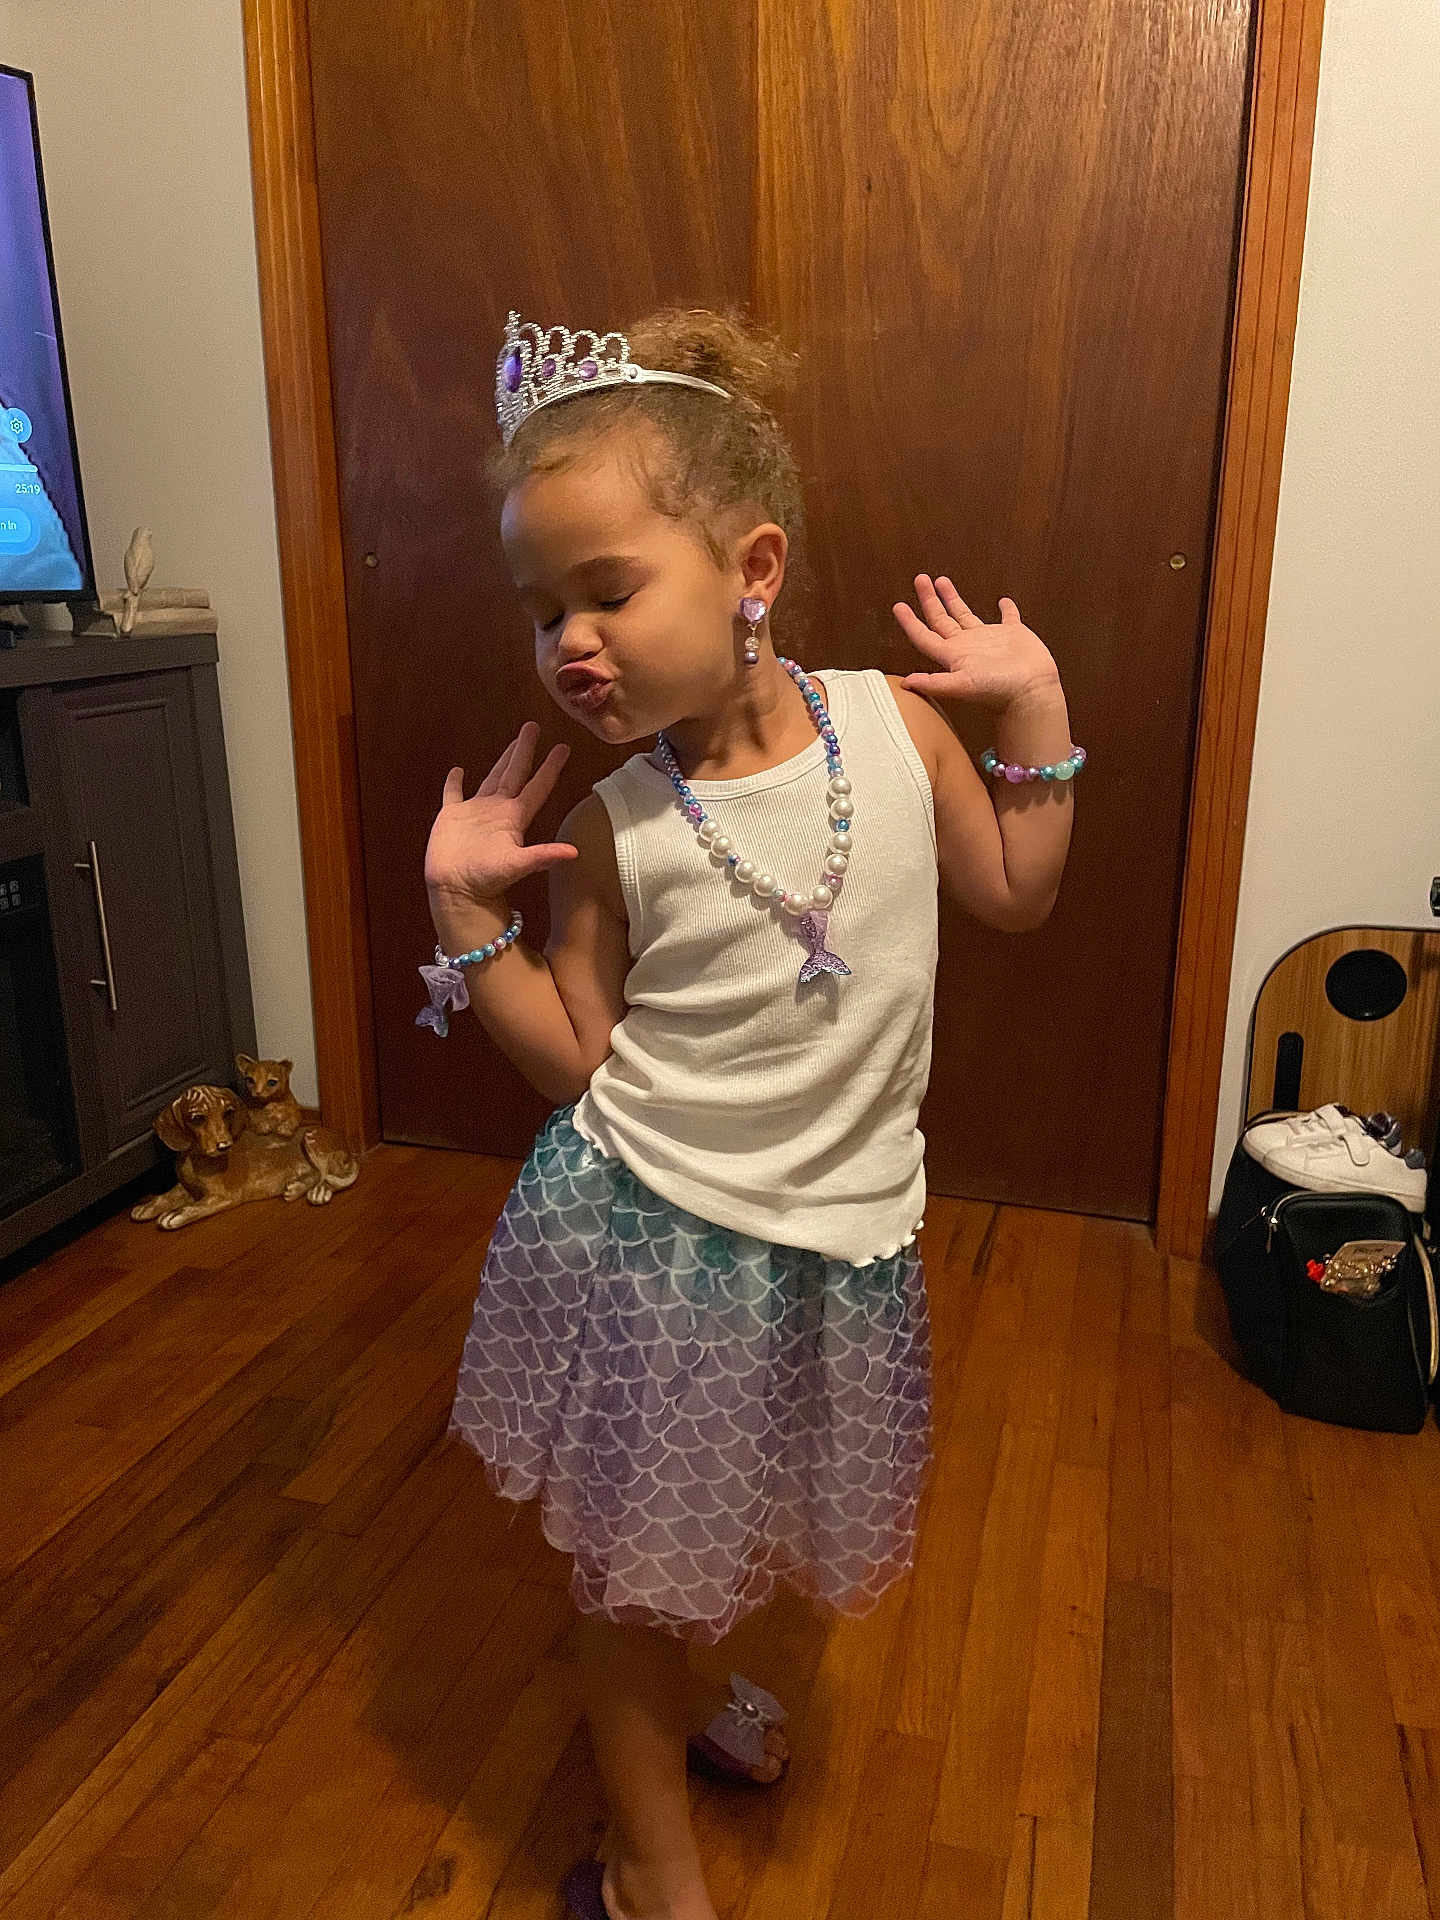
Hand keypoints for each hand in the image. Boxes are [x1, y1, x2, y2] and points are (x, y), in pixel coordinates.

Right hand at [423, 721, 577, 909]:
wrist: (456, 891)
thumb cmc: (486, 880)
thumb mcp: (517, 865)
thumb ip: (543, 856)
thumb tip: (574, 852)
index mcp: (514, 817)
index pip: (537, 787)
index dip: (550, 768)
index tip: (563, 748)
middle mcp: (497, 811)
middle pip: (515, 773)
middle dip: (524, 750)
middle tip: (533, 727)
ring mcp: (474, 813)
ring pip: (491, 778)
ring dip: (501, 760)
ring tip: (512, 742)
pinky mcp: (451, 818)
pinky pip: (453, 794)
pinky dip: (454, 782)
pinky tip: (458, 771)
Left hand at [892, 576, 1059, 710]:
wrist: (1031, 692)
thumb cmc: (998, 691)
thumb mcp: (962, 685)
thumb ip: (934, 682)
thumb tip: (905, 684)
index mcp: (953, 655)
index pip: (925, 636)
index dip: (910, 622)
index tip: (898, 605)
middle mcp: (968, 646)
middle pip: (941, 620)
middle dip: (930, 599)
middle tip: (920, 580)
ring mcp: (989, 640)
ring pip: (966, 615)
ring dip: (953, 599)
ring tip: (942, 581)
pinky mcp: (1013, 635)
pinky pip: (1008, 617)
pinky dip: (1005, 609)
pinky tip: (1002, 601)